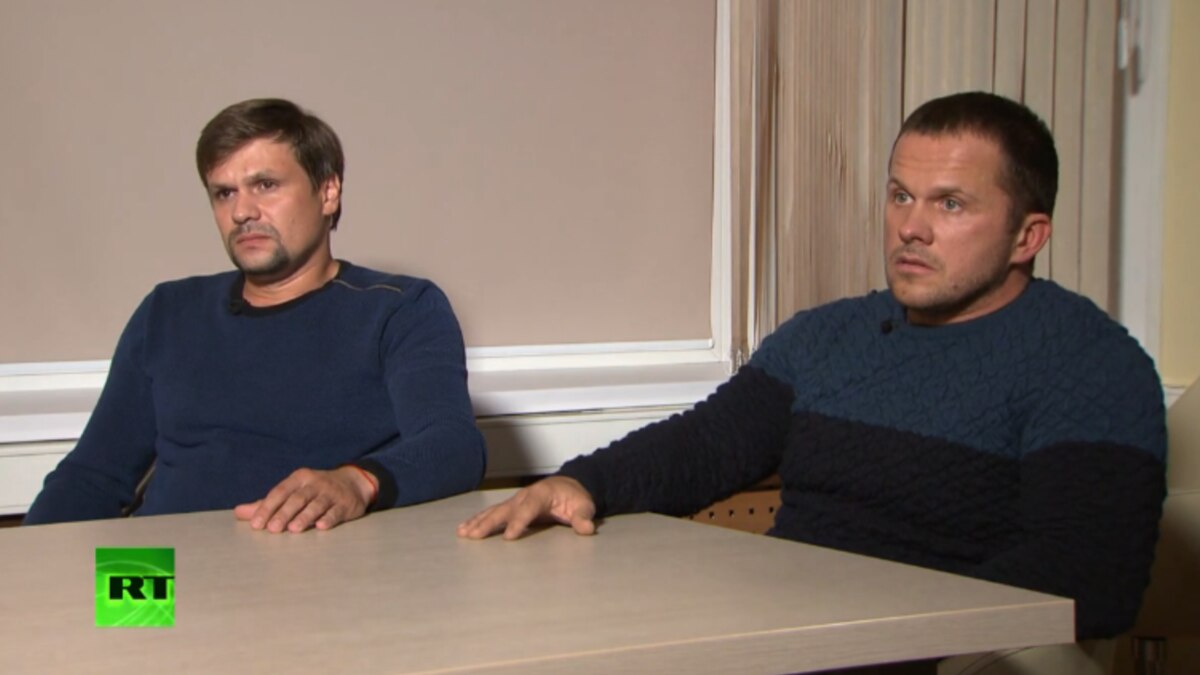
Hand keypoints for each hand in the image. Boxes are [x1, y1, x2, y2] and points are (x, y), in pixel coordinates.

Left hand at [234, 466, 376, 532]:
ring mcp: (332, 493)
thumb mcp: (293, 491)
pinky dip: (329, 518)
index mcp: (299, 478)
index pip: (280, 492)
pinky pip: (336, 511)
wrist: (353, 482)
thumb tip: (239, 512)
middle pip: (297, 498)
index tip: (256, 524)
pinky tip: (321, 526)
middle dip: (284, 513)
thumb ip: (267, 503)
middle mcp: (315, 483)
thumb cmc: (316, 490)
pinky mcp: (346, 504)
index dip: (268, 507)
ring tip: (294, 529)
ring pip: (317, 505)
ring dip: (305, 516)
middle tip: (272, 529)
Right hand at [456, 476, 595, 539]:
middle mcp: (524, 496)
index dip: (518, 522)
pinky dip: (477, 521)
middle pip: (504, 510)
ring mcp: (515, 501)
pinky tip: (465, 529)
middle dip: (489, 523)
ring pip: (494, 511)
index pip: (528, 509)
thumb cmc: (575, 498)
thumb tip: (587, 529)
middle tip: (475, 535)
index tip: (508, 537)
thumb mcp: (584, 506)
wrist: (567, 486)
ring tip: (463, 533)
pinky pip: (491, 514)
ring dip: (478, 522)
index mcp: (541, 494)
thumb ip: (583, 517)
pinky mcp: (511, 508)